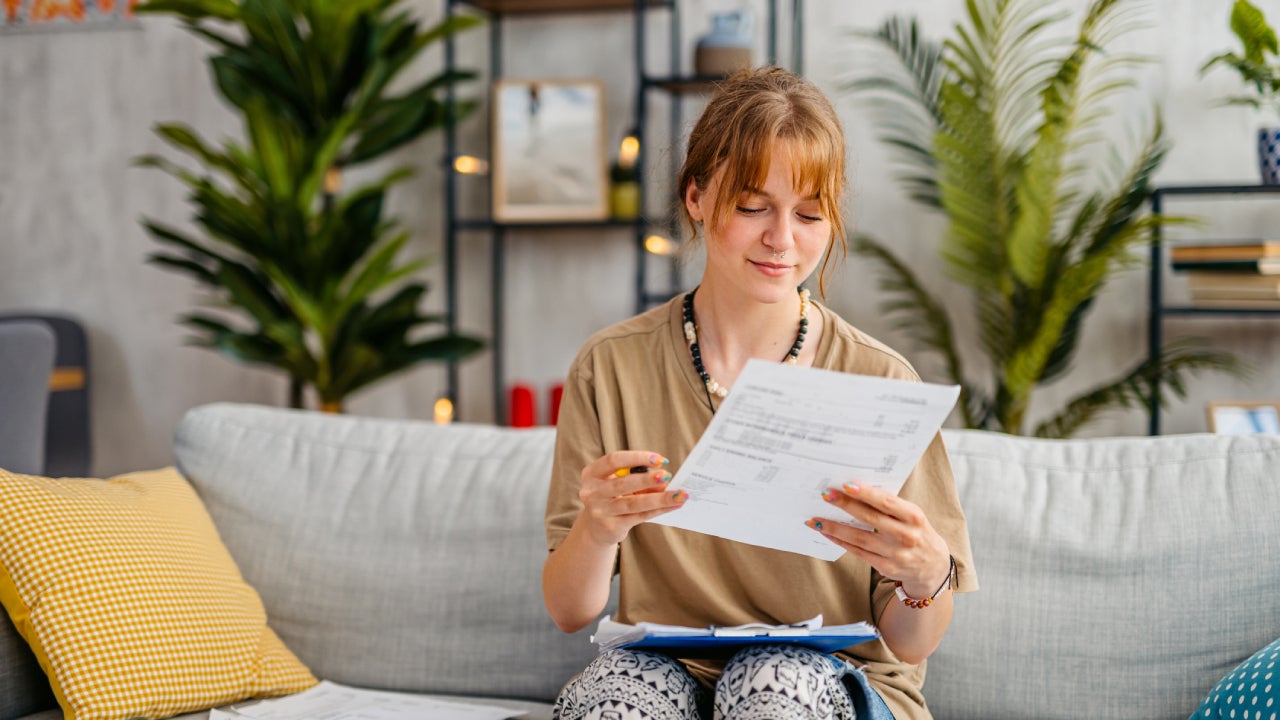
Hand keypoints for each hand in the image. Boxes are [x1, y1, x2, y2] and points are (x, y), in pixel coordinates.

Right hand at [576, 451, 687, 546]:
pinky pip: (639, 516)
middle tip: (667, 476)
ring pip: (633, 503)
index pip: (613, 460)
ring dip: (659, 499)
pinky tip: (673, 506)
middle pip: (622, 483)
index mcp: (591, 473)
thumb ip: (638, 479)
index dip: (637, 458)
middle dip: (647, 479)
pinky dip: (658, 510)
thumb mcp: (620, 484)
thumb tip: (665, 480)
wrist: (597, 528)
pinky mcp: (611, 527)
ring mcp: (600, 511)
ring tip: (679, 495)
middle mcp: (591, 492)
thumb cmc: (612, 497)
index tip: (659, 459)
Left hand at [807, 483, 949, 596]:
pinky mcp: (885, 567)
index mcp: (914, 517)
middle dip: (845, 505)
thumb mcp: (913, 516)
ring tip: (815, 519)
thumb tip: (855, 490)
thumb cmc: (918, 532)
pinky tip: (826, 533)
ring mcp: (895, 554)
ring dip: (834, 527)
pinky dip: (840, 541)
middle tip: (825, 494)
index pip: (887, 503)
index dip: (867, 493)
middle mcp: (906, 536)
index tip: (847, 484)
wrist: (933, 567)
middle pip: (870, 518)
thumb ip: (891, 506)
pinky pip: (857, 551)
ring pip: (859, 537)